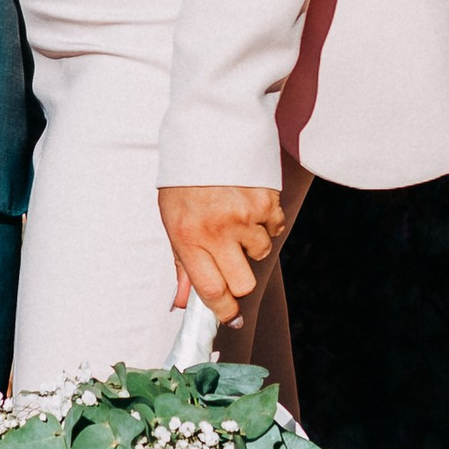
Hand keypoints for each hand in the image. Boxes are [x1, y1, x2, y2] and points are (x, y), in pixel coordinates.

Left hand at [159, 185, 284, 327]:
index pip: (211, 290)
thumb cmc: (185, 181)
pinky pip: (275, 227)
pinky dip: (266, 222)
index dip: (222, 311)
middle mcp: (218, 229)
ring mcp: (245, 215)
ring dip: (251, 245)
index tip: (228, 317)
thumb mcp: (172, 220)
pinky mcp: (267, 200)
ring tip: (235, 221)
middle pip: (242, 283)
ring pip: (261, 254)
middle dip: (239, 281)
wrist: (207, 131)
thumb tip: (182, 303)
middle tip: (232, 264)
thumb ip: (181, 263)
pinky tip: (249, 205)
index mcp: (189, 236)